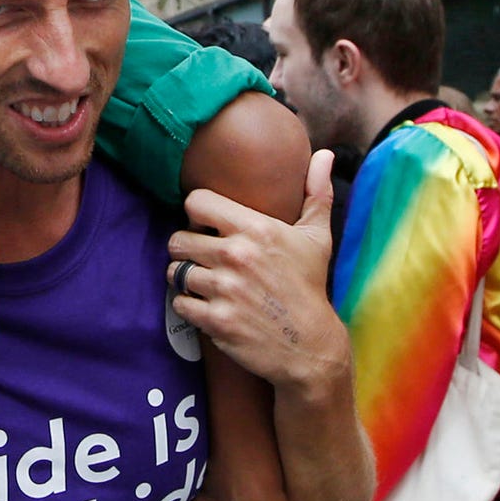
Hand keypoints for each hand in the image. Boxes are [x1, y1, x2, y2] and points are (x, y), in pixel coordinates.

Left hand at [167, 149, 347, 395]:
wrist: (310, 345)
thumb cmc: (310, 287)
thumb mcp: (318, 238)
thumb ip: (316, 193)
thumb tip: (324, 155)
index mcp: (256, 229)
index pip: (196, 202)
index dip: (197, 213)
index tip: (208, 225)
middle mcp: (236, 256)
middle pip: (178, 239)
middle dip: (187, 248)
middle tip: (203, 258)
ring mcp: (224, 290)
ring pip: (175, 272)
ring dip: (185, 277)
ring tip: (204, 282)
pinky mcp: (215, 321)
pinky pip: (179, 303)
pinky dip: (188, 306)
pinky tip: (206, 306)